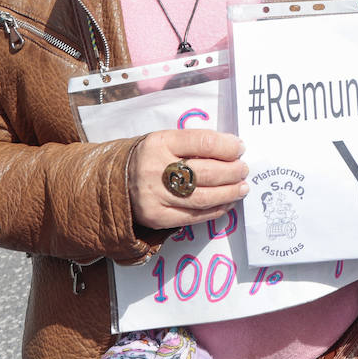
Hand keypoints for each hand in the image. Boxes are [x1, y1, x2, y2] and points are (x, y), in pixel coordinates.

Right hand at [128, 129, 248, 230]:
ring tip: (242, 187)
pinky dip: (215, 210)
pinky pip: (194, 216)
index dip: (228, 147)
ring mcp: (155, 196)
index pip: (203, 142)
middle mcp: (155, 169)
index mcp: (159, 142)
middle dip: (232, 172)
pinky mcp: (157, 217)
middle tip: (243, 170)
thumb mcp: (165, 141)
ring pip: (203, 198)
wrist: (114, 182)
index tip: (240, 148)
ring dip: (229, 193)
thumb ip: (194, 144)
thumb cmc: (149, 158)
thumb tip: (232, 150)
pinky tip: (227, 203)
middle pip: (206, 172)